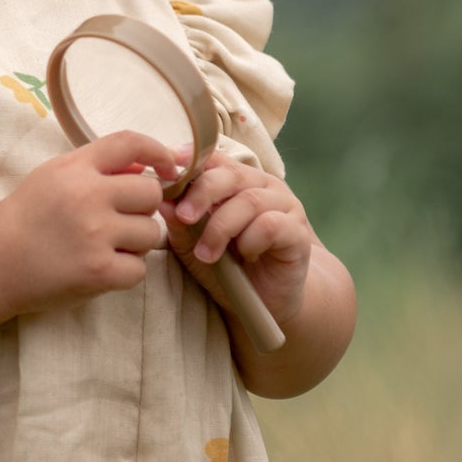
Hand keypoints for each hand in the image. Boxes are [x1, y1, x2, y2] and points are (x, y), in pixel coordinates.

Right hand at [0, 131, 180, 313]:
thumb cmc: (29, 216)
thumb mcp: (56, 176)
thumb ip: (99, 167)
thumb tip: (148, 165)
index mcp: (75, 167)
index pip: (129, 143)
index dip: (158, 151)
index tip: (169, 167)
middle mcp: (86, 195)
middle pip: (151, 192)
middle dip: (142, 208)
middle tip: (119, 220)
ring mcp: (94, 234)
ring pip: (151, 233)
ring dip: (135, 243)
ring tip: (105, 246)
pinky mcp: (98, 271)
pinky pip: (140, 269)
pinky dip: (125, 272)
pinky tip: (101, 267)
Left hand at [160, 152, 313, 328]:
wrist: (268, 302)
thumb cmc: (229, 268)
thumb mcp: (195, 246)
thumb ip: (181, 225)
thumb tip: (163, 202)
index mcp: (237, 181)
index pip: (215, 159)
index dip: (192, 160)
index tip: (170, 169)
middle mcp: (263, 186)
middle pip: (231, 175)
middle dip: (202, 194)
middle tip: (184, 217)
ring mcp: (284, 206)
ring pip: (249, 201)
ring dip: (221, 228)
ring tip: (207, 255)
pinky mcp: (298, 232)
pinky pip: (271, 225)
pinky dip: (250, 241)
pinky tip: (245, 257)